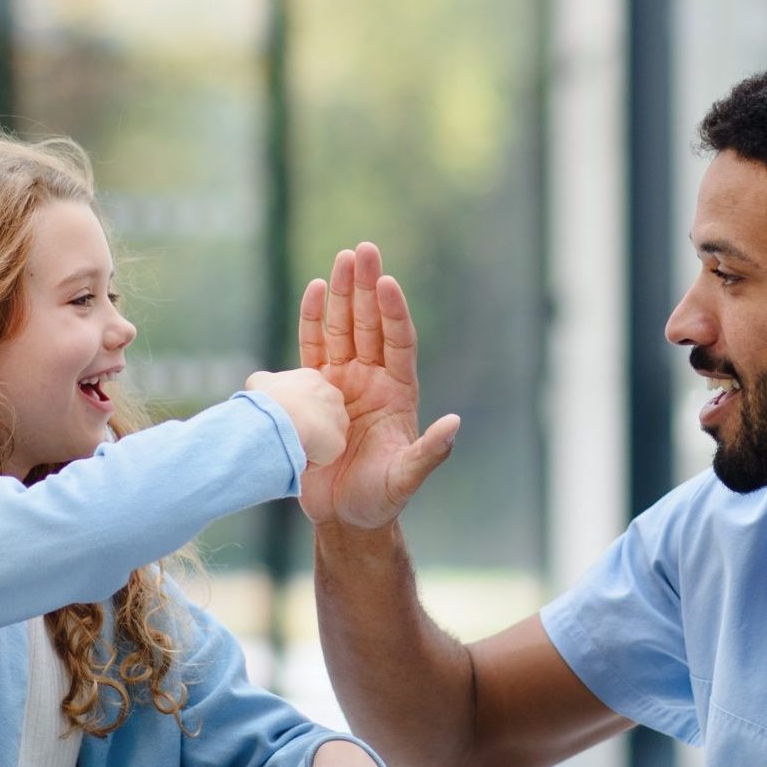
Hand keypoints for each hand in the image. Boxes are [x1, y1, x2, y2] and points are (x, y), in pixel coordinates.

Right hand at [244, 368, 347, 466]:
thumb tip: (265, 391)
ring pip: (325, 435)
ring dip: (310, 442)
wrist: (280, 420)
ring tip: (291, 444)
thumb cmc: (268, 400)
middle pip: (321, 414)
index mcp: (312, 379)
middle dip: (307, 424)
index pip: (308, 395)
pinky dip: (310, 460)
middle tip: (287, 432)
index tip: (282, 417)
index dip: (294, 408)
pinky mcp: (339, 442)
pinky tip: (296, 455)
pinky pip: (323, 456)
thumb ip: (266, 383)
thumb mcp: (258, 382)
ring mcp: (339, 418)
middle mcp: (332, 395)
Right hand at [297, 242, 460, 528]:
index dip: (394, 313)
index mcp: (398, 393)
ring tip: (342, 259)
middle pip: (370, 325)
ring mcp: (342, 382)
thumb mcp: (407, 478)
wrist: (342, 517)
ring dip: (342, 295)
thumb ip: (430, 453)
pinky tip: (316, 290)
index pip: (398, 343)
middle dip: (367, 288)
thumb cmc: (380, 500)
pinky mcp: (313, 391)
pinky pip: (312, 348)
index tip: (388, 282)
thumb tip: (454, 424)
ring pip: (342, 329)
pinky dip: (313, 320)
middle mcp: (371, 380)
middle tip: (364, 250)